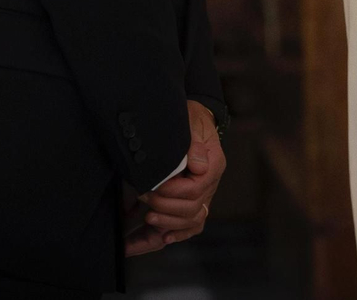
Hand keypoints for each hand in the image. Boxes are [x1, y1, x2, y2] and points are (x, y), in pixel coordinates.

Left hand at [134, 100, 225, 247]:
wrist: (194, 119)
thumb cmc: (190, 118)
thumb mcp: (191, 121)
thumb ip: (193, 143)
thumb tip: (196, 165)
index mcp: (212, 165)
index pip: (194, 189)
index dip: (171, 192)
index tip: (152, 187)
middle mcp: (210, 183)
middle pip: (193, 209)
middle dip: (166, 207)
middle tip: (144, 196)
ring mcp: (204, 194)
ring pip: (192, 221)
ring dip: (169, 223)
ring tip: (148, 218)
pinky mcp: (194, 200)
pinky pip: (191, 225)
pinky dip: (178, 234)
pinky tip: (163, 238)